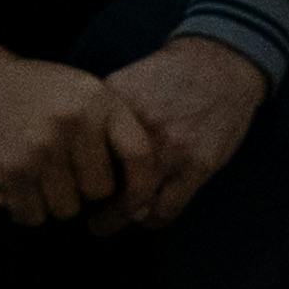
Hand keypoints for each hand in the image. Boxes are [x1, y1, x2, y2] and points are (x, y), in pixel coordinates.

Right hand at [0, 43, 142, 230]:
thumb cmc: (31, 94)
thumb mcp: (78, 93)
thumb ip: (109, 132)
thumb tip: (139, 199)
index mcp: (98, 101)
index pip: (140, 155)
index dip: (141, 188)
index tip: (133, 206)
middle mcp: (75, 121)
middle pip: (99, 192)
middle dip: (80, 190)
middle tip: (58, 172)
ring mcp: (43, 146)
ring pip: (66, 208)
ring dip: (49, 201)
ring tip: (33, 172)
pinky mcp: (12, 169)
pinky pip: (33, 215)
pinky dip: (22, 207)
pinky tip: (13, 182)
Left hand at [86, 39, 268, 236]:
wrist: (219, 64)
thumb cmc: (169, 76)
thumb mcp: (126, 83)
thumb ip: (101, 116)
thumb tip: (70, 150)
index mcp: (115, 107)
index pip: (80, 155)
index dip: (72, 176)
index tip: (69, 187)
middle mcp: (140, 129)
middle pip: (103, 184)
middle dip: (92, 208)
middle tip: (88, 219)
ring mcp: (171, 150)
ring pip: (134, 206)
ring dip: (119, 221)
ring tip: (108, 225)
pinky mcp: (197, 166)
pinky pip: (166, 210)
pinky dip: (152, 220)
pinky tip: (145, 217)